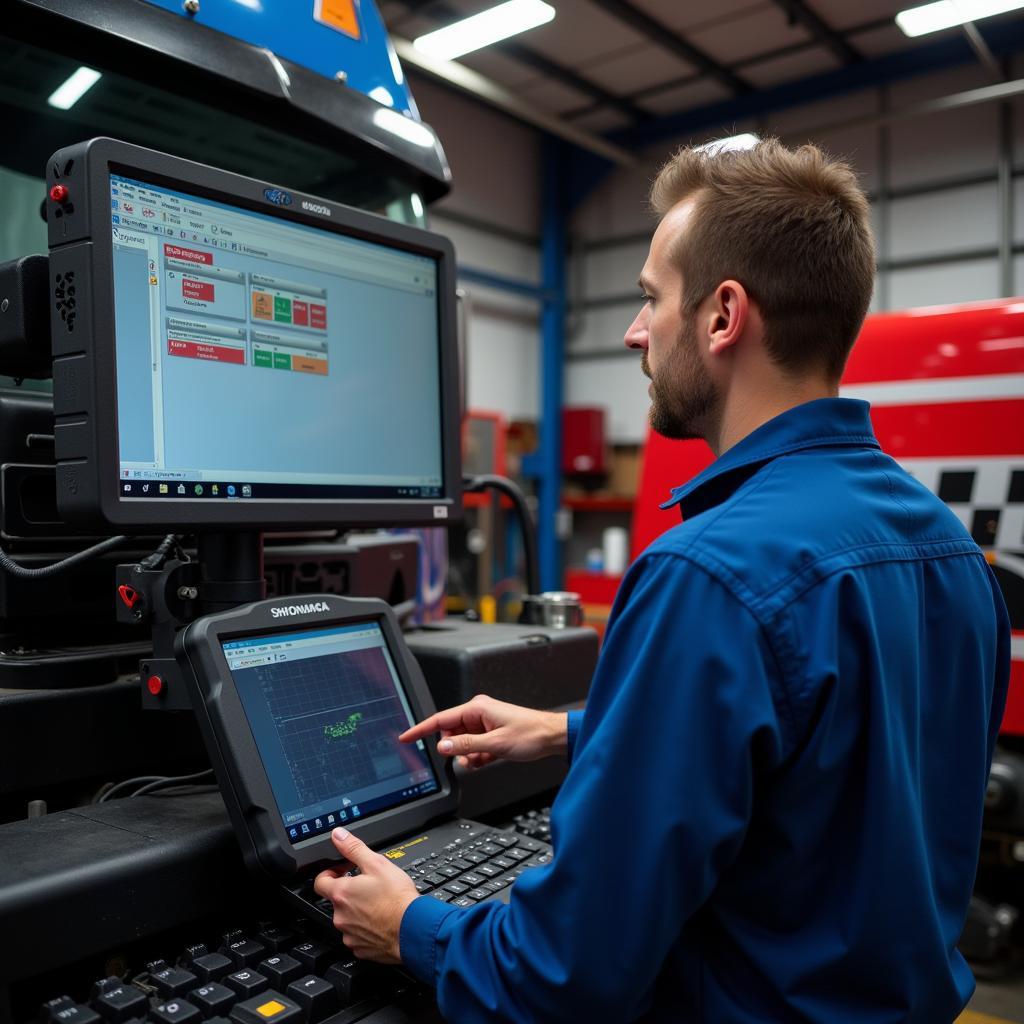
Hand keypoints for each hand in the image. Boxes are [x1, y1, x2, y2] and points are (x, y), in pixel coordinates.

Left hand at [313, 828, 418, 962]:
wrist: (412, 929)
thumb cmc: (397, 899)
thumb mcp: (377, 864)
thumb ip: (354, 848)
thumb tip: (338, 835)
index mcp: (341, 894)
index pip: (320, 881)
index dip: (329, 873)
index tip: (342, 871)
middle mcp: (340, 916)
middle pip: (336, 901)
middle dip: (349, 892)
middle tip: (368, 886)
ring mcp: (349, 934)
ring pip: (347, 919)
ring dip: (357, 911)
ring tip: (378, 903)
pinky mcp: (360, 948)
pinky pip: (357, 936)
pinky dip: (366, 928)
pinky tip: (380, 920)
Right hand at [399, 694, 567, 770]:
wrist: (552, 738)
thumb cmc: (531, 734)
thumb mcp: (495, 744)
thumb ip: (466, 745)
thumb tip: (443, 747)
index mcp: (476, 708)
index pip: (440, 719)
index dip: (421, 729)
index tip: (405, 737)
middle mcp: (478, 713)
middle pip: (451, 734)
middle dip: (455, 750)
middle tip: (468, 758)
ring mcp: (484, 724)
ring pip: (462, 743)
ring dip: (468, 755)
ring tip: (483, 759)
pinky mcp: (490, 734)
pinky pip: (473, 748)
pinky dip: (477, 757)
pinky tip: (487, 760)